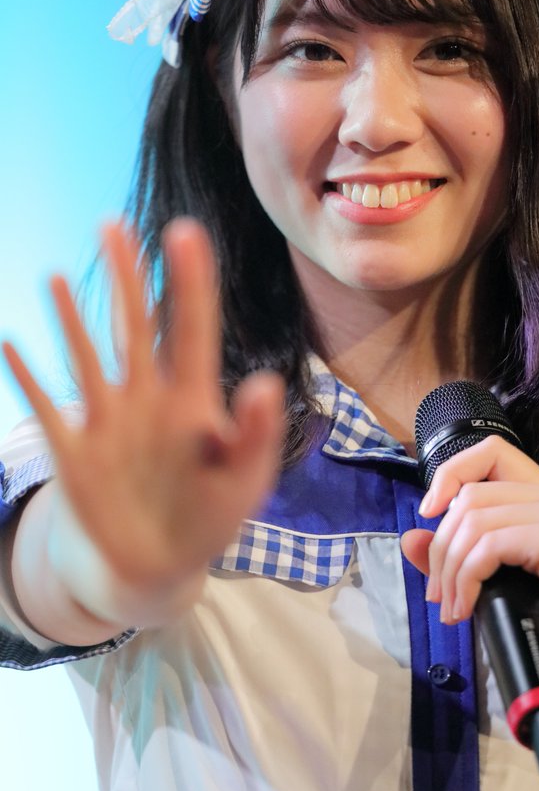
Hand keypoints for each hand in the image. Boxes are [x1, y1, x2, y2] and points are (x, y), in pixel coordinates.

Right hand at [2, 218, 284, 623]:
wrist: (159, 566)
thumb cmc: (209, 518)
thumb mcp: (245, 480)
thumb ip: (255, 434)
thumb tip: (263, 381)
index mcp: (193, 399)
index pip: (191, 328)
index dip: (188, 281)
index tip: (183, 232)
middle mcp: (147, 399)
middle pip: (134, 325)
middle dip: (128, 276)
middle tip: (115, 224)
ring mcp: (108, 422)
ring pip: (87, 357)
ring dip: (72, 318)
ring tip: (60, 275)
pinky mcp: (75, 454)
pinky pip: (46, 410)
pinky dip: (27, 379)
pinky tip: (12, 345)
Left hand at [400, 435, 538, 684]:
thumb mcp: (498, 580)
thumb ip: (459, 554)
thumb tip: (409, 538)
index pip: (492, 451)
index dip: (452, 472)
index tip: (430, 514)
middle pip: (472, 494)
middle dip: (443, 546)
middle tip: (439, 595)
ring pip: (475, 520)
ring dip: (450, 568)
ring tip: (451, 607)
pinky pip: (489, 546)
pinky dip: (466, 578)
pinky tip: (466, 608)